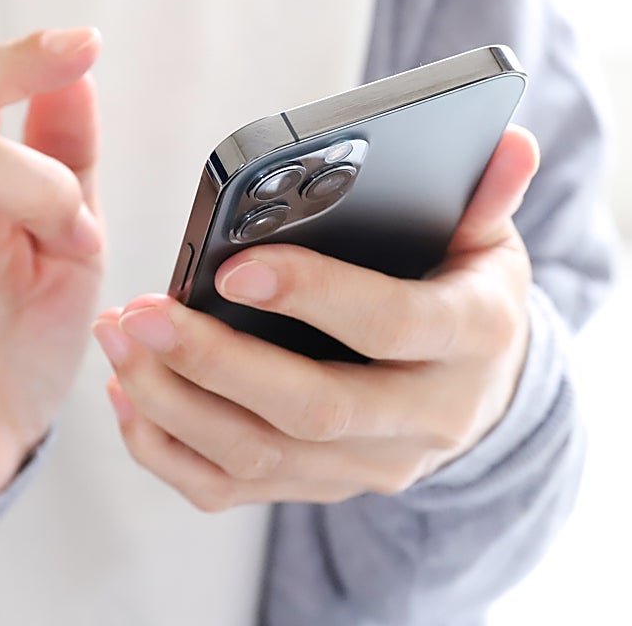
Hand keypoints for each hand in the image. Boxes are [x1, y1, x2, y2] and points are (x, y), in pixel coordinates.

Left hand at [94, 125, 538, 509]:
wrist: (479, 390)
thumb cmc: (468, 293)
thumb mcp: (490, 241)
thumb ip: (489, 194)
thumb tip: (512, 141)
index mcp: (472, 340)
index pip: (391, 325)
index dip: (316, 297)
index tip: (234, 268)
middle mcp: (426, 418)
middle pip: (314, 410)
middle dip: (218, 363)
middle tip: (142, 312)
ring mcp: (372, 467)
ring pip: (263, 458)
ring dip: (178, 404)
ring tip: (120, 339)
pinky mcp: (324, 489)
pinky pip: (235, 491)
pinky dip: (170, 451)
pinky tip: (129, 397)